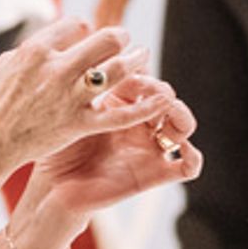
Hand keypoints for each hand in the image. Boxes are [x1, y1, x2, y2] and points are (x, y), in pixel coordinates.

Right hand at [0, 17, 171, 174]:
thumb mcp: (7, 63)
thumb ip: (37, 49)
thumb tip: (58, 38)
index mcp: (35, 50)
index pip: (77, 24)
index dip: (85, 28)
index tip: (86, 36)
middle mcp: (56, 70)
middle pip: (105, 40)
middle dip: (119, 37)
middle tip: (123, 40)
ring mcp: (69, 97)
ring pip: (117, 71)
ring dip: (135, 62)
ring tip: (141, 58)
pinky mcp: (78, 124)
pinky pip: (120, 114)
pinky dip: (144, 106)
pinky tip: (162, 98)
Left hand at [26, 80, 200, 221]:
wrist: (54, 191)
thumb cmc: (55, 151)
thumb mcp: (69, 117)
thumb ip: (82, 92)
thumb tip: (83, 57)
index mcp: (119, 106)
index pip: (141, 82)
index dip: (140, 76)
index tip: (128, 75)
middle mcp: (138, 124)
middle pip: (165, 99)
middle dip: (162, 92)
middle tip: (154, 92)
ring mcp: (149, 148)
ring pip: (182, 126)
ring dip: (181, 116)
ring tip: (170, 112)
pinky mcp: (155, 174)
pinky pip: (187, 167)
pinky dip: (193, 157)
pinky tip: (183, 149)